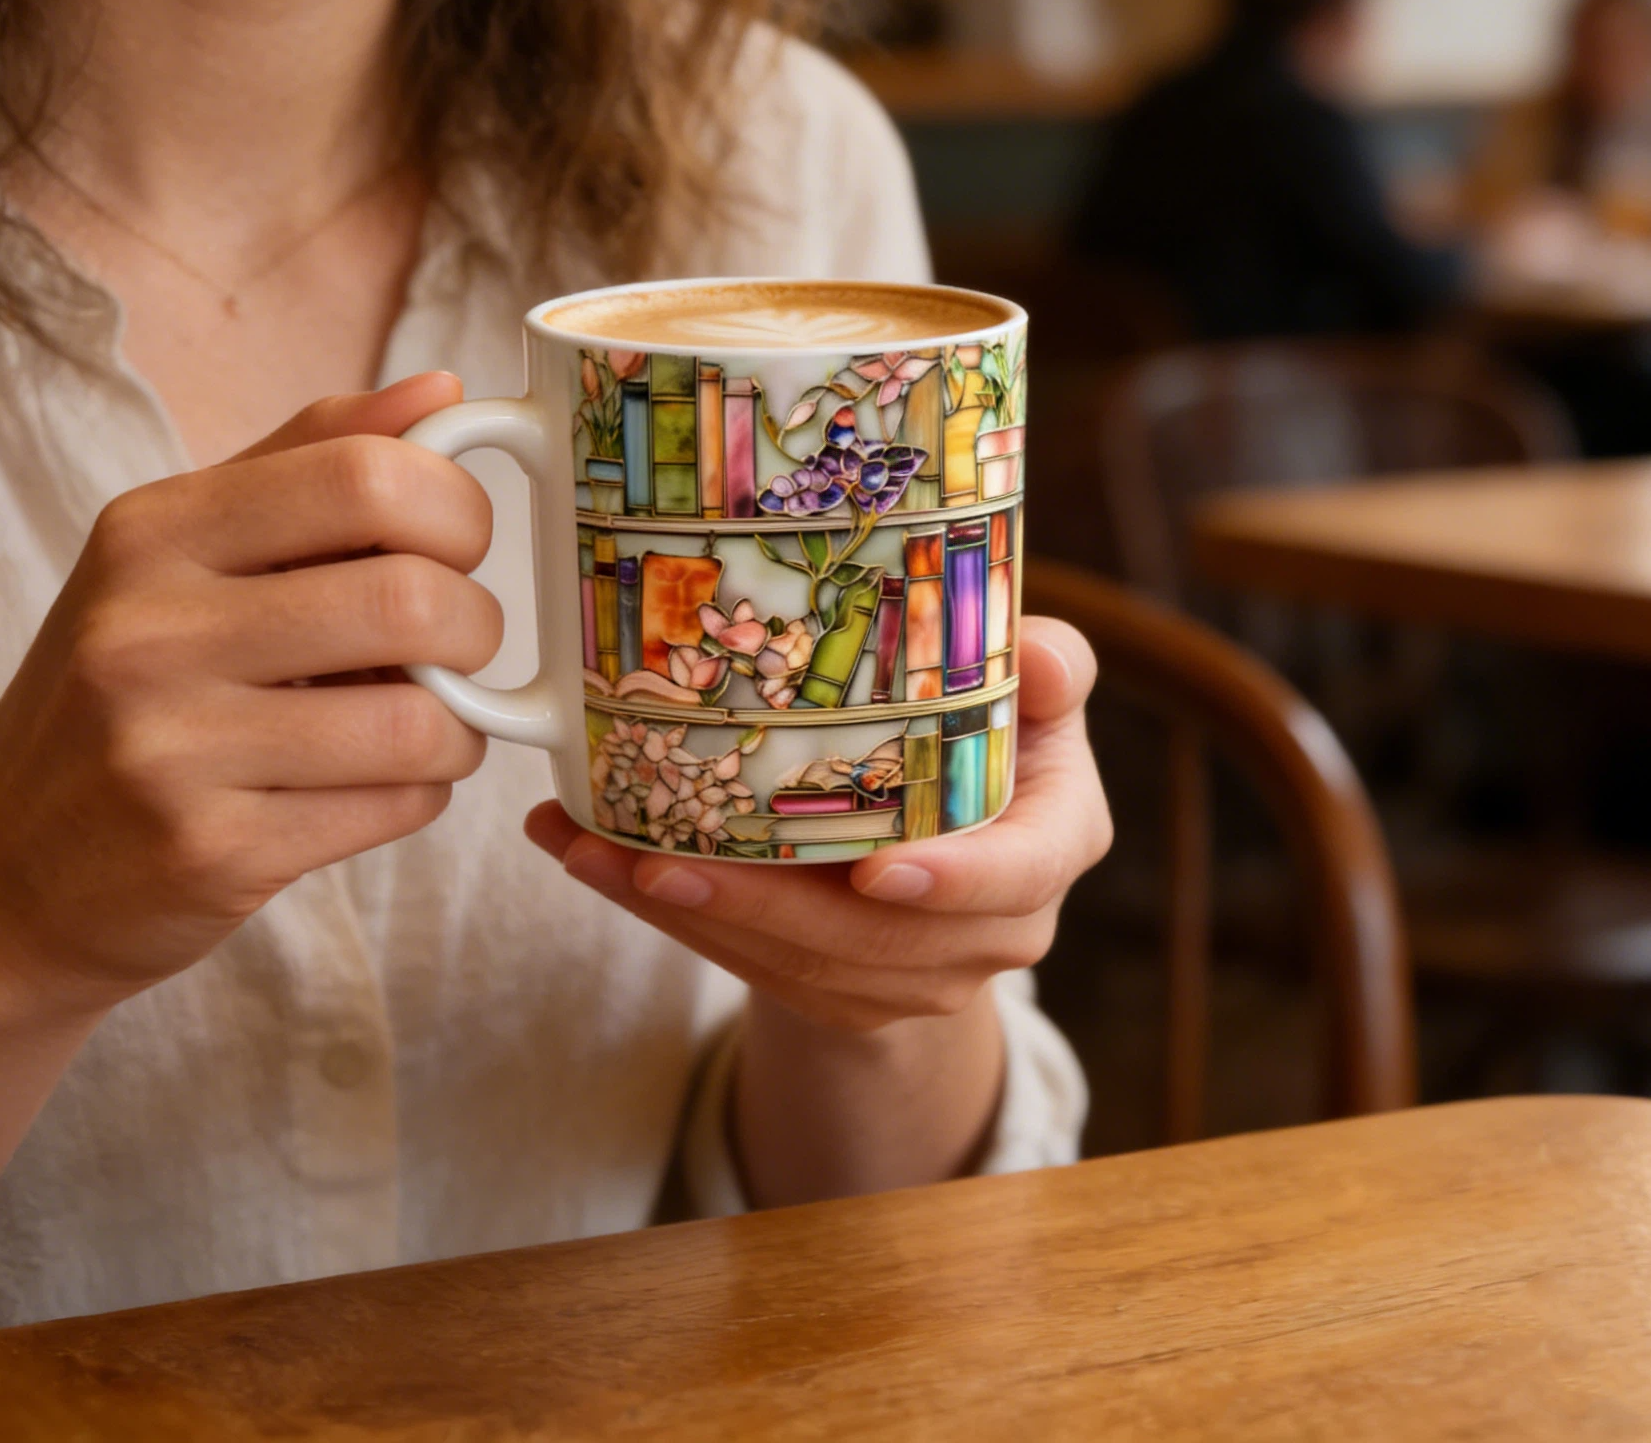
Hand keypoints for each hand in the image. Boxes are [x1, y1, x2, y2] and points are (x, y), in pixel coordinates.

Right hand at [0, 374, 502, 1023]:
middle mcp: (148, 631)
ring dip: (461, 725)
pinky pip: (395, 806)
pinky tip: (383, 782)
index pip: (365, 476)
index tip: (456, 545)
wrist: (5, 869)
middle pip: (410, 598)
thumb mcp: (187, 550)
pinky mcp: (210, 853)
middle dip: (477, 625)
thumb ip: (316, 458)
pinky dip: (422, 791)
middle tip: (457, 643)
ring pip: (418, 720)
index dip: (456, 508)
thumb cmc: (129, 685)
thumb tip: (446, 388)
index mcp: (153, 531)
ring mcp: (171, 751)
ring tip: (428, 722)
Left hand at [525, 620, 1110, 1033]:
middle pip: (877, 939)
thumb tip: (1043, 656)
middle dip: (760, 907)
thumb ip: (1046, 665)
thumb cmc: (994, 724)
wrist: (957, 827)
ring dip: (690, 917)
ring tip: (594, 855)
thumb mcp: (1029, 687)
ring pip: (800, 965)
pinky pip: (755, 969)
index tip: (876, 871)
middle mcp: (998, 928)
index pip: (1017, 874)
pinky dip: (674, 920)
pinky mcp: (848, 995)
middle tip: (658, 862)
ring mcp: (920, 974)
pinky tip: (596, 863)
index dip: (955, 881)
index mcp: (1055, 841)